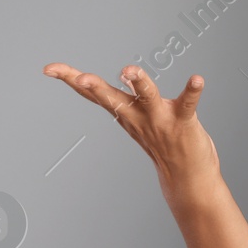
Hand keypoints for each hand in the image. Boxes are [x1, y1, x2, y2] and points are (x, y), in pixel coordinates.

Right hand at [42, 62, 219, 202]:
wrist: (187, 179)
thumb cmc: (165, 144)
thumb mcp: (142, 118)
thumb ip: (132, 96)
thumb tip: (124, 74)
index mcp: (126, 113)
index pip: (94, 94)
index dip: (71, 80)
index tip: (49, 68)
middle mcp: (139, 116)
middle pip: (112, 98)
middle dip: (95, 87)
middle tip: (81, 78)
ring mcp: (161, 120)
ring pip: (146, 96)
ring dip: (138, 82)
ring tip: (129, 69)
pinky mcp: (184, 123)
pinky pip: (188, 104)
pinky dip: (193, 91)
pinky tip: (197, 79)